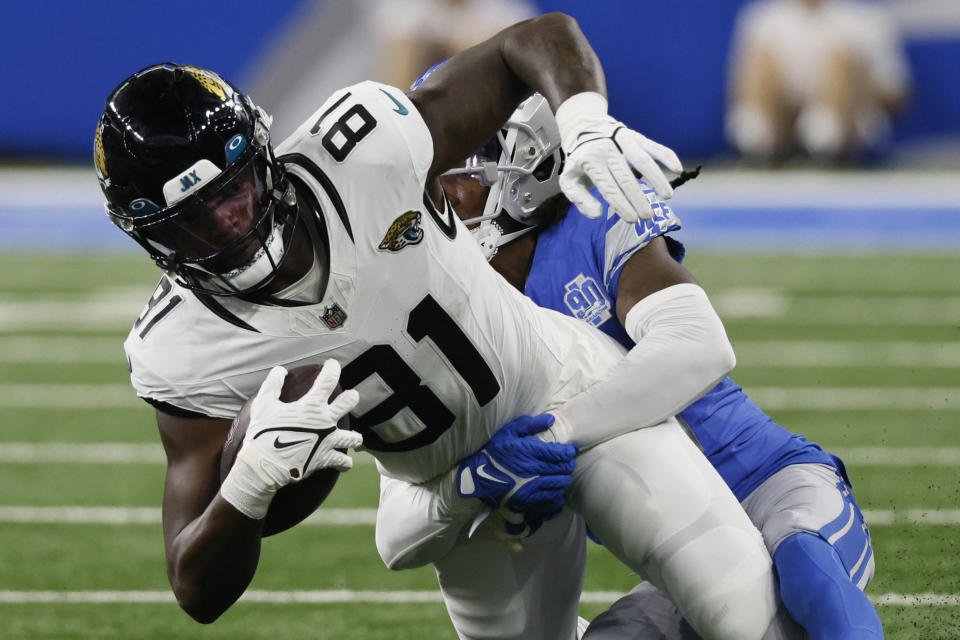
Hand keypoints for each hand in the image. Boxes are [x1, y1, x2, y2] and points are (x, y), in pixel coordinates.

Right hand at [221, 362, 361, 518]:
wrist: (264, 465)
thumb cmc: (263, 433)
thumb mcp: (263, 404)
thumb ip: (272, 384)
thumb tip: (279, 370)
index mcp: (311, 405)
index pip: (328, 380)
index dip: (332, 368)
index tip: (332, 364)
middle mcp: (325, 421)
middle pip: (349, 403)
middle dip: (351, 398)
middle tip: (350, 397)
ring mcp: (328, 441)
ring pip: (353, 437)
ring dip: (353, 436)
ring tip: (353, 436)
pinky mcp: (325, 458)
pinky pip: (343, 461)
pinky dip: (345, 462)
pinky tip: (345, 462)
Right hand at [456, 414, 576, 519]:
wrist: (478, 477)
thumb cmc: (493, 452)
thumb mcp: (508, 432)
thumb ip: (530, 425)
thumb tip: (551, 420)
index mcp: (530, 451)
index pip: (559, 453)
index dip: (568, 452)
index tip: (570, 450)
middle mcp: (534, 469)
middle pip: (562, 469)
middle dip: (568, 465)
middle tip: (568, 462)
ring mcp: (532, 486)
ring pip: (559, 483)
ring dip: (564, 478)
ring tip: (562, 475)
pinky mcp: (529, 500)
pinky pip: (551, 498)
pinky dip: (557, 494)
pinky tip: (555, 490)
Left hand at [555, 92, 682, 221]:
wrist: (582, 127)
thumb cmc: (579, 161)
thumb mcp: (569, 180)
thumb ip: (580, 200)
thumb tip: (598, 214)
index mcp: (590, 162)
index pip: (608, 187)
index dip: (621, 205)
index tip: (632, 219)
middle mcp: (607, 149)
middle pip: (626, 177)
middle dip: (638, 198)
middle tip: (648, 216)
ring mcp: (622, 140)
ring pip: (643, 159)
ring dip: (656, 178)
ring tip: (667, 196)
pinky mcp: (634, 136)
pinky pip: (653, 145)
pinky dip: (666, 155)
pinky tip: (676, 169)